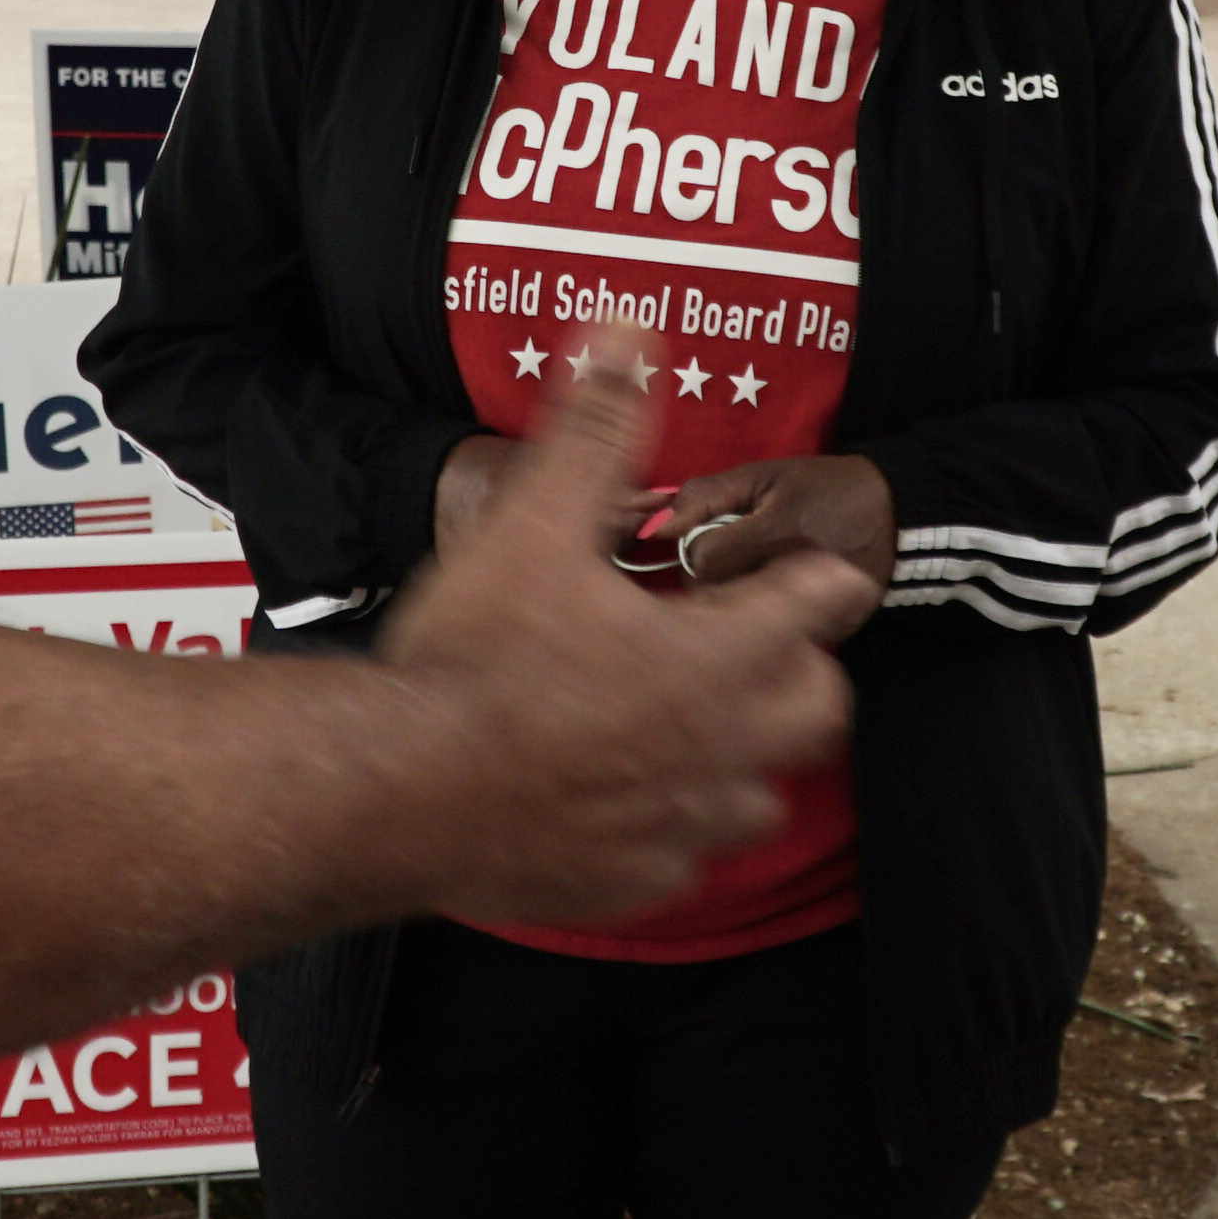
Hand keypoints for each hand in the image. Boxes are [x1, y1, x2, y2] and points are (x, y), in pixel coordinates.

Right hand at [377, 338, 861, 920]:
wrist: (399, 791)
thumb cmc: (470, 661)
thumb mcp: (532, 524)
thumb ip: (594, 430)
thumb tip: (627, 334)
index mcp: (716, 658)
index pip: (816, 604)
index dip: (818, 576)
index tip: (818, 568)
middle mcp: (720, 749)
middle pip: (818, 711)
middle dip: (800, 672)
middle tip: (757, 648)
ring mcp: (682, 827)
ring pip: (762, 799)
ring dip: (743, 760)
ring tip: (695, 727)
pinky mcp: (634, 883)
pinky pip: (687, 862)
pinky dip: (672, 829)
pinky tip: (626, 802)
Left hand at [664, 454, 893, 643]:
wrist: (897, 513)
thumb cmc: (823, 487)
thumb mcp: (763, 475)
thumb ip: (704, 496)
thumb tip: (654, 523)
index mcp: (777, 531)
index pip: (702, 560)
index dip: (697, 548)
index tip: (712, 538)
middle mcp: (800, 576)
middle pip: (718, 597)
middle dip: (714, 578)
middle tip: (737, 556)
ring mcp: (822, 612)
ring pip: (745, 626)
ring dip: (740, 603)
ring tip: (763, 574)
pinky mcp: (836, 635)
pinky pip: (781, 643)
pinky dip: (773, 626)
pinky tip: (787, 601)